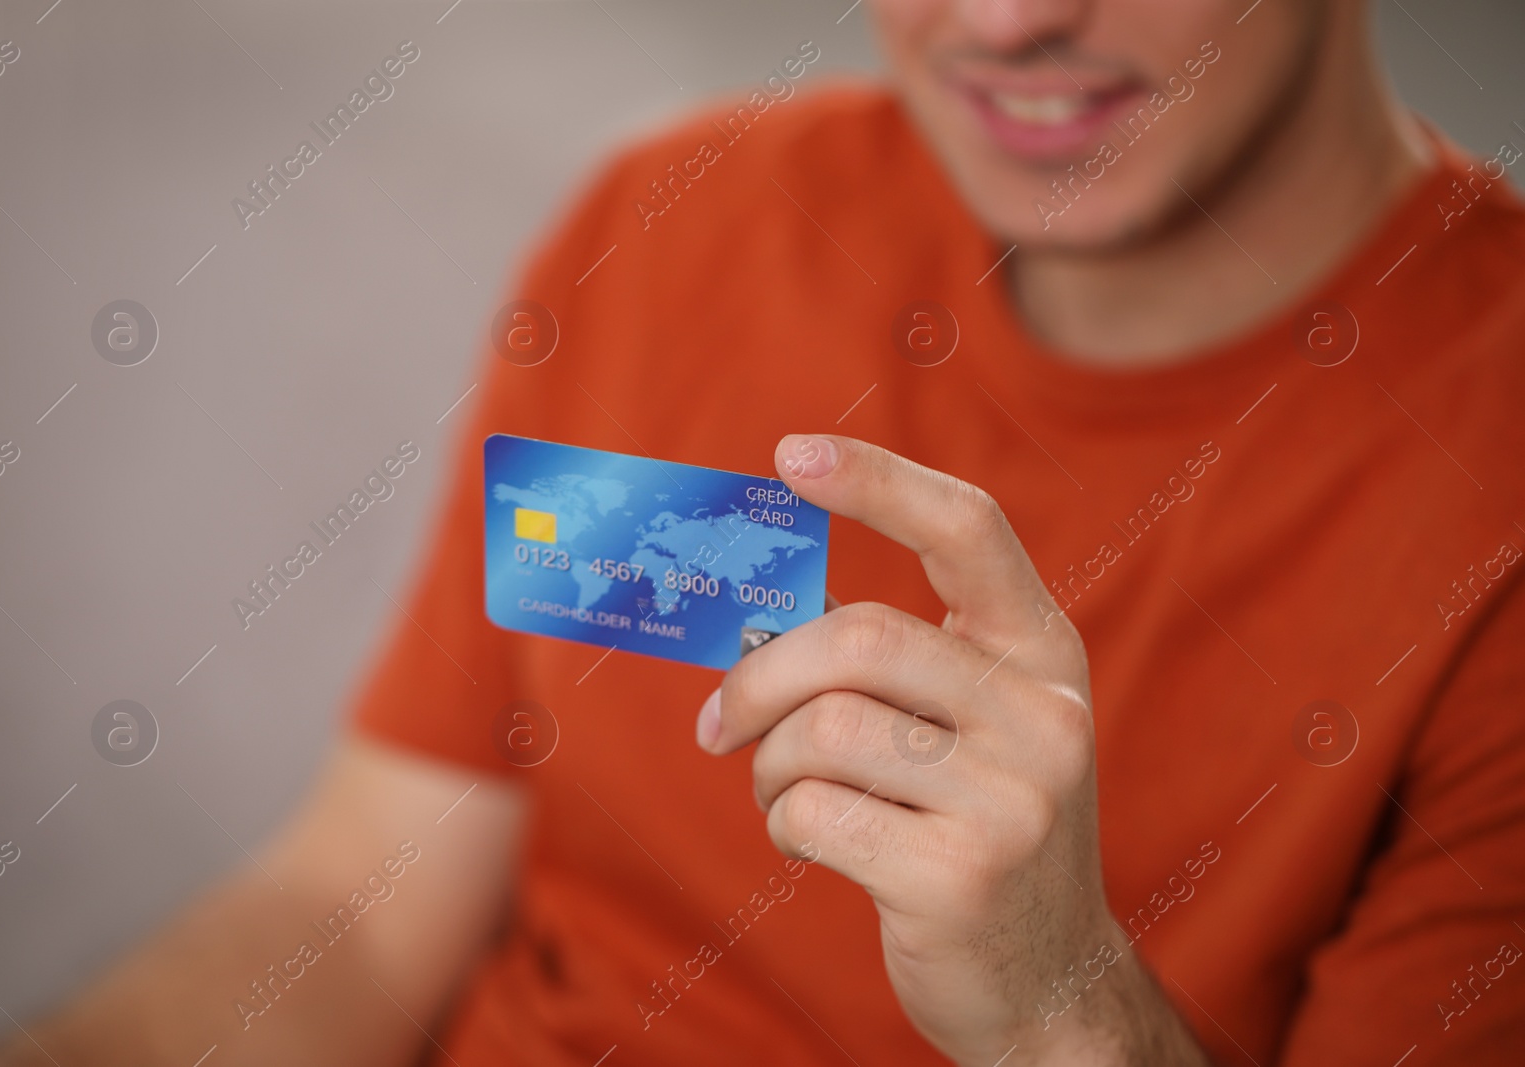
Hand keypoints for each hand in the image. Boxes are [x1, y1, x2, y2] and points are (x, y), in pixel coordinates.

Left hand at [695, 435, 1207, 1064]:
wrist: (1047, 982)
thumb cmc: (978, 830)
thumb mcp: (973, 730)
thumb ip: (896, 664)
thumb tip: (754, 615)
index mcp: (1045, 654)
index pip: (968, 530)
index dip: (878, 481)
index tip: (788, 454)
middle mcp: (1045, 714)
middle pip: (859, 635)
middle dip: (761, 676)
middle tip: (722, 723)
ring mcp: (1013, 799)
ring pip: (823, 728)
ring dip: (769, 767)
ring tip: (782, 795)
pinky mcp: (961, 876)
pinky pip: (812, 812)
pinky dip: (783, 828)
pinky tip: (812, 847)